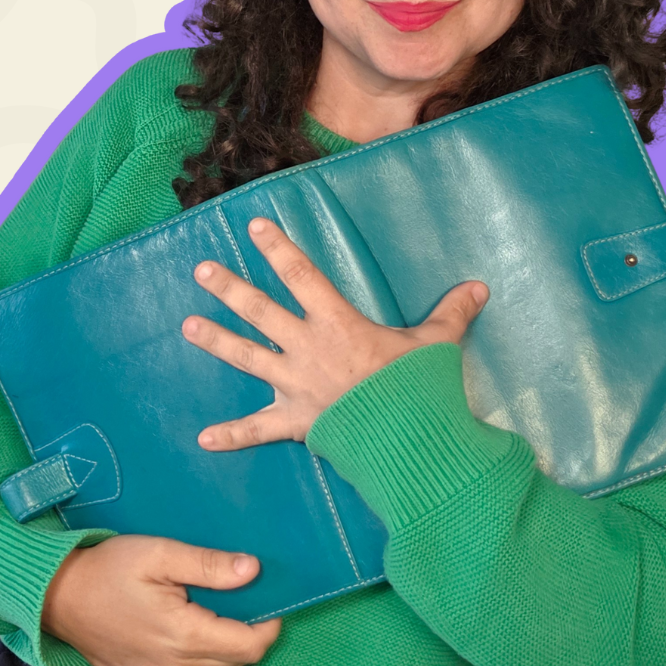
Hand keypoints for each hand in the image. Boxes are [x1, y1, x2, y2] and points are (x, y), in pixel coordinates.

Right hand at [40, 535, 281, 665]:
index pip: (251, 646)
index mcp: (184, 637)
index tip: (268, 603)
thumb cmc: (110, 570)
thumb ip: (209, 565)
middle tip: (237, 608)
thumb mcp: (160, 554)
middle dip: (247, 638)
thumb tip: (254, 569)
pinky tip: (193, 654)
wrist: (60, 599)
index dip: (268, 625)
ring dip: (228, 661)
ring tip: (214, 628)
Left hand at [182, 216, 487, 449]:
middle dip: (229, 288)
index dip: (277, 247)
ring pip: (246, 358)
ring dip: (216, 341)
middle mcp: (307, 349)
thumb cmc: (418, 389)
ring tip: (186, 325)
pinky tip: (203, 438)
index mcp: (337, 323)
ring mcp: (295, 385)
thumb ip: (451, 313)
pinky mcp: (295, 422)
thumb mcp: (436, 345)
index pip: (301, 274)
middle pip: (260, 311)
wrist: (406, 440)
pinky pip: (258, 430)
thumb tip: (479, 287)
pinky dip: (231, 436)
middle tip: (201, 271)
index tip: (254, 225)